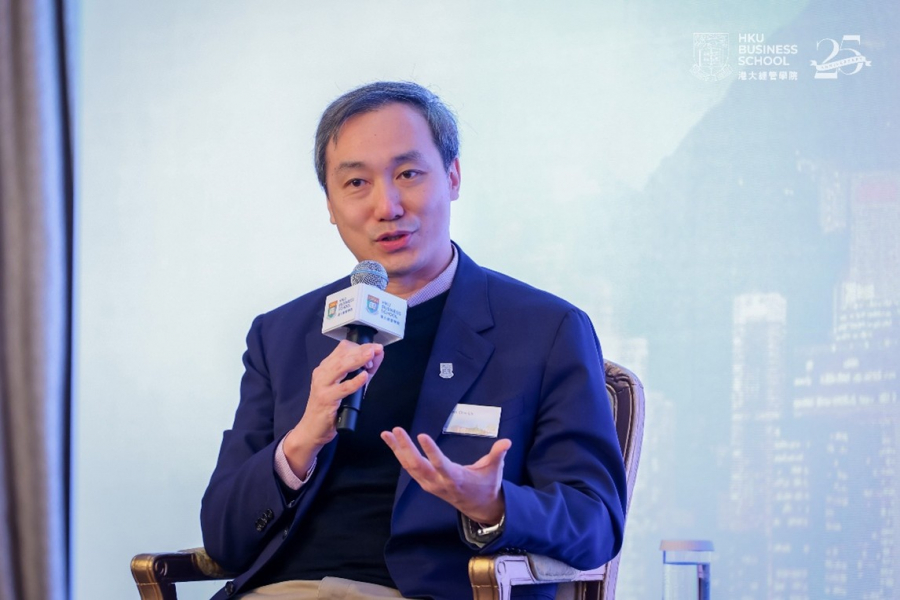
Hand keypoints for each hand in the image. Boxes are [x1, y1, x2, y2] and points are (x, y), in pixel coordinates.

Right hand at [283, 340, 383, 475]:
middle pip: (342, 355)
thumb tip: (377, 356)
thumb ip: (362, 372)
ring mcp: (323, 386)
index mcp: (326, 368)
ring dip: (358, 360)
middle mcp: (322, 374)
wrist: (312, 429)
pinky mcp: (326, 399)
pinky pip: (342, 388)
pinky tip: (364, 376)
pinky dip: (354, 381)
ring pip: (341, 368)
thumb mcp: (347, 387)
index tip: (374, 348)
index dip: (359, 347)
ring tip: (371, 355)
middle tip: (376, 348)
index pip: (342, 349)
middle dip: (361, 350)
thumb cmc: (330, 408)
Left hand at [381, 427, 510, 524]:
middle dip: (405, 448)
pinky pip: (409, 469)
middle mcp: (439, 483)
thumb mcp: (494, 470)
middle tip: (397, 430)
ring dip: (397, 450)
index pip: (440, 464)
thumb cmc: (487, 485)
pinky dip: (400, 455)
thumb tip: (507, 441)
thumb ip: (498, 455)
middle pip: (417, 466)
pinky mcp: (425, 483)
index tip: (421, 435)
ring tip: (386, 434)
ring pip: (409, 467)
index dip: (431, 451)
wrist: (479, 507)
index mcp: (455, 478)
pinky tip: (392, 443)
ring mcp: (430, 484)